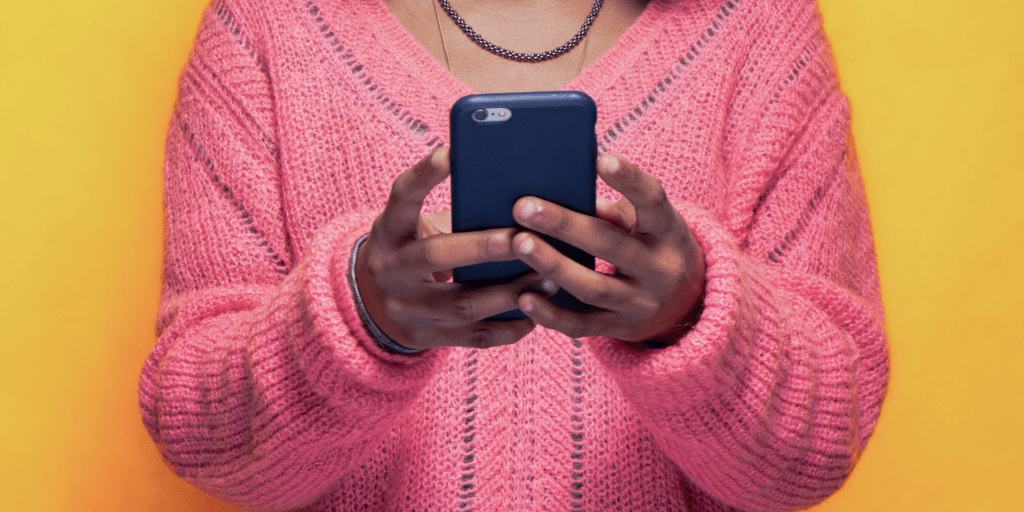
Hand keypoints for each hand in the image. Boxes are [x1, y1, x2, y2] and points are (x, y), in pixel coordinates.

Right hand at [356, 148, 551, 349]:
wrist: (370, 302)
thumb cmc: (412, 247)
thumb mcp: (413, 224)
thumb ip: (452, 211)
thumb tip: (517, 190)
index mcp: (388, 231)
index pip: (401, 197)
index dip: (424, 175)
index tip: (451, 153)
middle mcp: (391, 269)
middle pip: (436, 255)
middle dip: (484, 247)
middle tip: (525, 237)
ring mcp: (406, 309)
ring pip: (462, 304)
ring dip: (508, 292)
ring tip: (548, 277)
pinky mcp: (425, 338)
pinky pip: (474, 337)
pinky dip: (509, 326)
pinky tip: (537, 313)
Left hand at [511, 153, 705, 344]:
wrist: (685, 304)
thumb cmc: (651, 244)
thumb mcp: (647, 224)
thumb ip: (614, 212)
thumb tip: (569, 196)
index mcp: (668, 231)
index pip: (653, 202)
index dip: (630, 180)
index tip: (603, 159)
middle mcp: (659, 269)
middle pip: (611, 245)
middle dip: (565, 225)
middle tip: (524, 206)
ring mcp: (640, 304)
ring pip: (593, 287)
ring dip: (553, 265)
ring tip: (519, 243)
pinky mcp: (619, 329)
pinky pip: (581, 326)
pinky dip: (551, 314)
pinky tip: (524, 296)